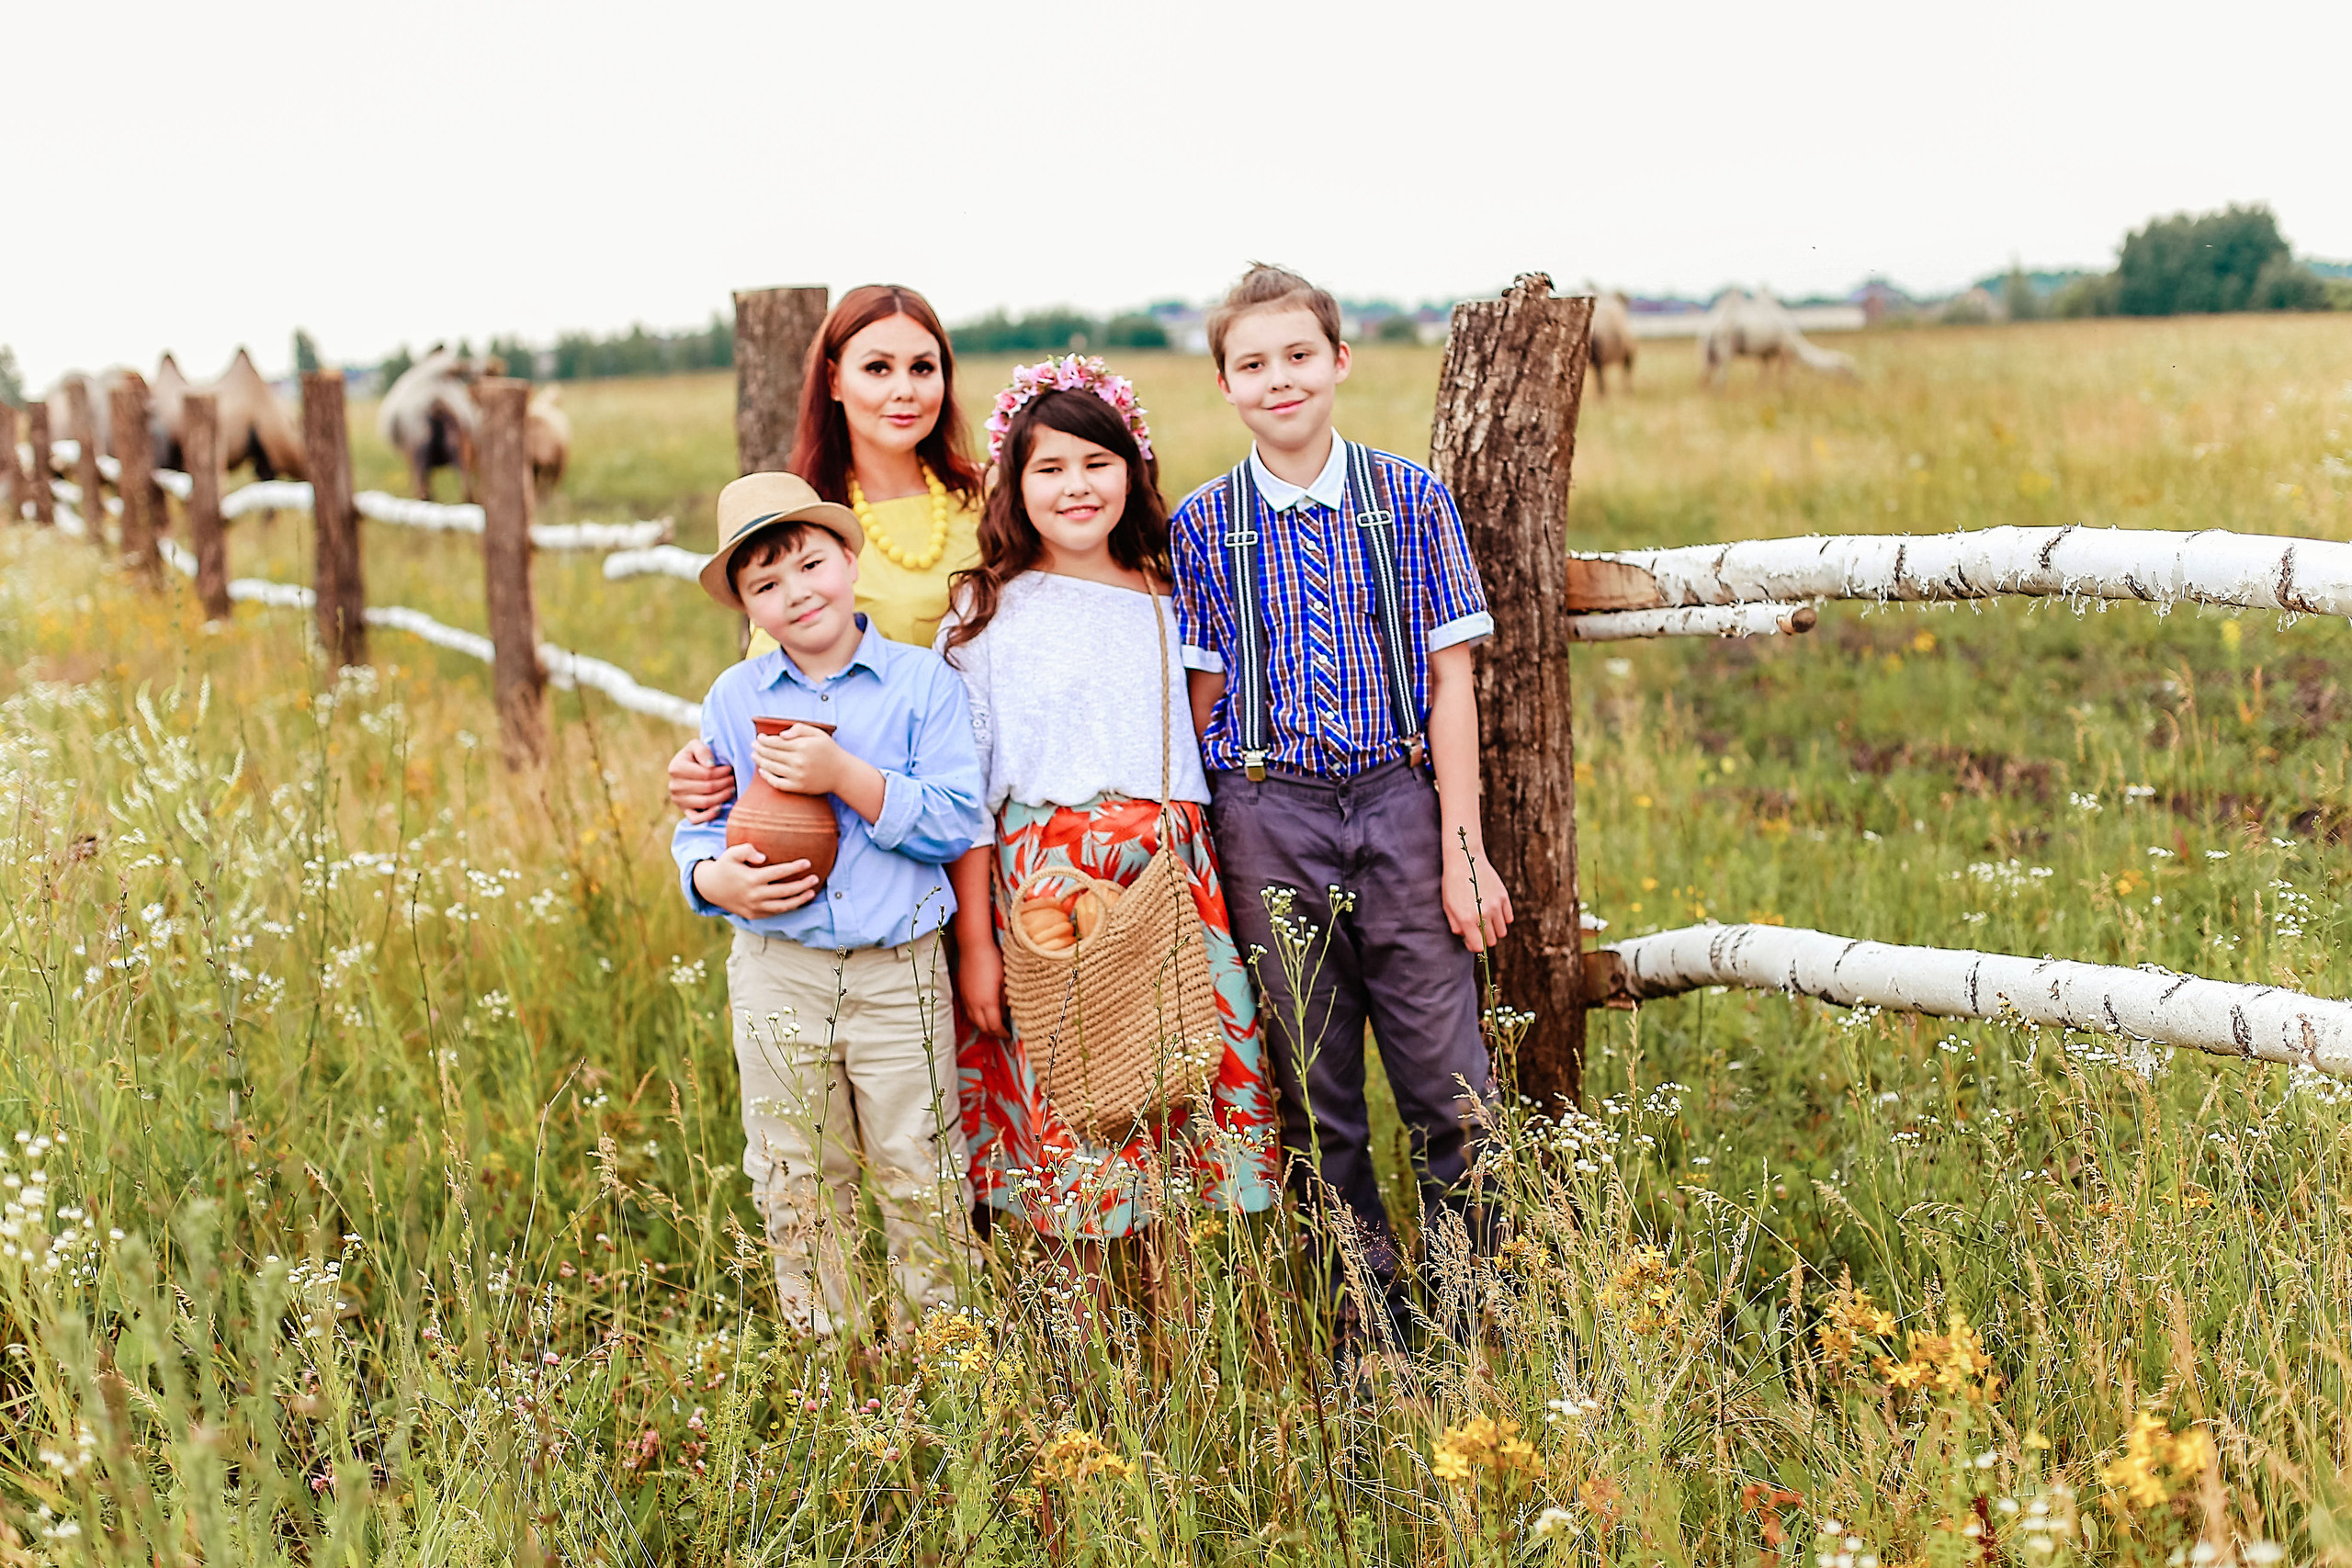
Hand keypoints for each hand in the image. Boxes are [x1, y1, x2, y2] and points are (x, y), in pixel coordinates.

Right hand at [669, 739, 735, 822]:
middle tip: (734, 779)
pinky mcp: (684, 811)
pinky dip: (709, 815)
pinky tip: (720, 807)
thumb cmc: (695, 755)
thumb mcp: (695, 745)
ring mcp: (678, 800)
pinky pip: (696, 819)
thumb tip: (710, 765)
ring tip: (732, 789)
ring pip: (705, 802)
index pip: (706, 774)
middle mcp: (674, 785)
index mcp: (676, 768)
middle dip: (725, 783)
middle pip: (708, 788)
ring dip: (723, 796)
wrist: (687, 768)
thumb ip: (702, 750)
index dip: (722, 772)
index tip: (731, 768)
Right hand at [692, 843, 818, 919]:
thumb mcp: (731, 853)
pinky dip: (789, 907)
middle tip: (815, 877)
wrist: (710, 888)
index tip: (808, 862)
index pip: (778, 873)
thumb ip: (746, 850)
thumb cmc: (725, 866)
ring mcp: (754, 907)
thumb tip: (763, 857)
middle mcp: (754, 895)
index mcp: (751, 879)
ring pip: (782, 906)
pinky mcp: (754, 915)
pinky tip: (799, 900)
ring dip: (799, 900)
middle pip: (784, 891)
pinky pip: (775, 913)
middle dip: (802, 885)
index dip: (794, 868)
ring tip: (812, 891)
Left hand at [752, 724, 852, 796]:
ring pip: (771, 767)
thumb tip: (781, 735)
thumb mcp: (818, 733)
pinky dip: (767, 777)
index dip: (764, 740)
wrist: (842, 773)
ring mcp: (798, 776)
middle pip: (771, 754)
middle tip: (753, 745)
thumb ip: (800, 729)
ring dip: (759, 760)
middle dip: (759, 748)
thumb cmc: (829, 751)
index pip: (776, 742)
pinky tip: (762, 771)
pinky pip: (777, 783)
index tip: (759, 737)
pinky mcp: (798, 787)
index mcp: (803, 746)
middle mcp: (799, 761)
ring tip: (754, 755)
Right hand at [958, 938, 1008, 1039]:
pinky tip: (983, 1013)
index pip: (995, 1027)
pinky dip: (977, 1018)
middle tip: (1003, 1032)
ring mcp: (966, 999)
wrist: (974, 946)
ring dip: (984, 1026)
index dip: (1003, 1034)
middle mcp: (974, 1004)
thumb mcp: (1006, 981)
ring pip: (974, 1022)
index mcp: (988, 1002)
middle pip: (983, 1028)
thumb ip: (1006, 1000)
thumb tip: (1007, 1014)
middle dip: (994, 1033)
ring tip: (994, 1024)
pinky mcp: (962, 993)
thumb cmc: (993, 960)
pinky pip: (968, 1013)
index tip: (1010, 1035)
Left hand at [1442, 845, 1512, 953]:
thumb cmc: (1452, 884)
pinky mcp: (1504, 897)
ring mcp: (1495, 905)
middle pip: (1491, 941)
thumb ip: (1456, 926)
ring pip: (1502, 931)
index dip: (1474, 946)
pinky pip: (1509, 918)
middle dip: (1484, 938)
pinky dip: (1503, 919)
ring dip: (1494, 929)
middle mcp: (1483, 914)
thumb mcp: (1448, 907)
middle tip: (1478, 928)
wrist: (1465, 860)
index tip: (1471, 940)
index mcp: (1466, 918)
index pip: (1477, 946)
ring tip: (1486, 920)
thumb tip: (1466, 938)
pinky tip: (1493, 911)